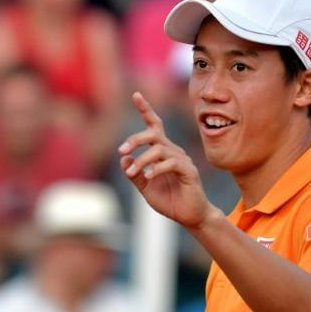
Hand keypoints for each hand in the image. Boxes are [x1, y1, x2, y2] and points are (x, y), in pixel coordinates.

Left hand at [118, 92, 215, 228]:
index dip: (146, 109)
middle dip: (136, 139)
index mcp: (162, 151)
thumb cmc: (169, 199)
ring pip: (159, 149)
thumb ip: (133, 173)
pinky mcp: (188, 171)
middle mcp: (172, 151)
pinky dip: (156, 169)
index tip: (136, 94)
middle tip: (122, 150)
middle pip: (154, 134)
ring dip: (142, 161)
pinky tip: (148, 177)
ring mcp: (182, 160)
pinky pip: (171, 163)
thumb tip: (124, 158)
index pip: (154, 125)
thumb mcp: (144, 187)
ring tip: (132, 173)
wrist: (188, 216)